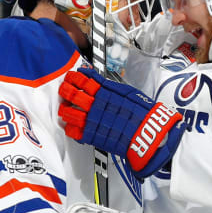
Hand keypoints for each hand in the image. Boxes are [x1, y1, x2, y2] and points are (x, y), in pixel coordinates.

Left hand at [58, 67, 184, 178]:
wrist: (148, 132)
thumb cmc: (141, 112)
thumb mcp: (126, 91)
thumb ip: (107, 85)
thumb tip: (92, 76)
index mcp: (104, 93)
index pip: (83, 81)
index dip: (74, 78)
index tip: (70, 77)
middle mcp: (96, 105)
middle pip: (73, 95)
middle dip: (65, 91)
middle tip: (63, 90)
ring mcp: (93, 121)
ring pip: (69, 113)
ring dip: (64, 110)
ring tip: (64, 109)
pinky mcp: (93, 136)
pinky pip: (74, 132)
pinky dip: (70, 128)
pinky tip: (70, 126)